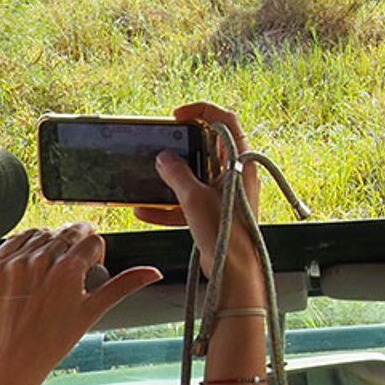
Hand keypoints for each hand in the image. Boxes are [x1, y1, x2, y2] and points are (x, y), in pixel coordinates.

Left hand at [0, 223, 161, 384]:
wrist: (13, 359)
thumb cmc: (53, 341)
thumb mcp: (92, 312)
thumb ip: (123, 285)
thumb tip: (153, 272)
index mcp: (68, 271)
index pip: (92, 239)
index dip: (96, 252)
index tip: (91, 265)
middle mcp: (40, 261)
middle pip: (68, 232)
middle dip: (76, 245)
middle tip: (74, 266)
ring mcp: (15, 262)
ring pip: (43, 233)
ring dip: (52, 244)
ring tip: (52, 269)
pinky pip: (16, 239)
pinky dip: (27, 246)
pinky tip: (32, 265)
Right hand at [132, 101, 264, 305]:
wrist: (234, 273)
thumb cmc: (225, 233)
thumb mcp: (194, 197)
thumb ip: (177, 173)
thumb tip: (164, 158)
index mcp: (240, 162)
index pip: (226, 120)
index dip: (202, 111)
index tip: (178, 116)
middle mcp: (236, 174)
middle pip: (208, 147)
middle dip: (182, 146)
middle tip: (161, 144)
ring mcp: (226, 194)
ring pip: (196, 175)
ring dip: (172, 177)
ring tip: (149, 174)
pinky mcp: (215, 213)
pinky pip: (189, 202)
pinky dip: (169, 205)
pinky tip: (143, 210)